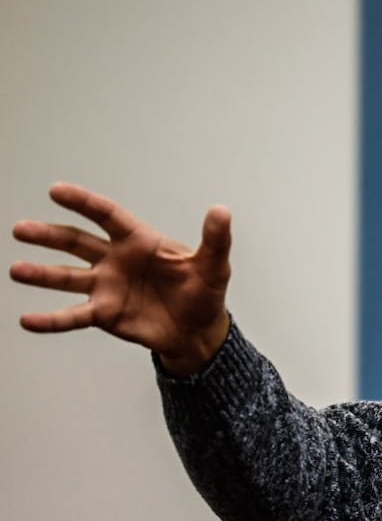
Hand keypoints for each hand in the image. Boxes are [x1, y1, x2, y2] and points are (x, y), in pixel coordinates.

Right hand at [11, 183, 232, 374]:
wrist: (198, 330)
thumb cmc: (203, 292)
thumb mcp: (214, 265)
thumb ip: (215, 239)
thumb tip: (221, 211)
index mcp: (139, 241)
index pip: (107, 216)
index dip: (83, 202)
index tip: (56, 190)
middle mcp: (115, 260)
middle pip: (76, 242)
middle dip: (49, 235)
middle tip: (21, 228)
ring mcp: (106, 287)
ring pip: (67, 277)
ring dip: (41, 274)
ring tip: (17, 270)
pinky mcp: (103, 314)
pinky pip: (73, 316)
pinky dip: (50, 320)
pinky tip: (27, 320)